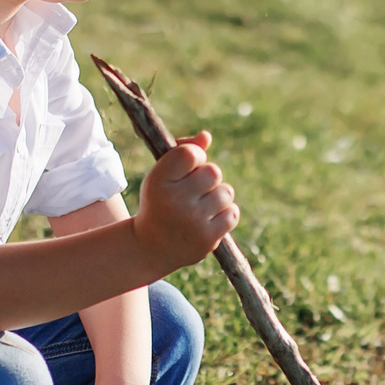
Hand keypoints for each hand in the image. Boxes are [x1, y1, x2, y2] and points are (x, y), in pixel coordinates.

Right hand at [132, 130, 237, 271]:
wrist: (151, 248)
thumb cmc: (160, 202)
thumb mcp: (161, 176)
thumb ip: (182, 152)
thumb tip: (206, 136)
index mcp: (158, 181)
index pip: (191, 153)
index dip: (196, 157)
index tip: (189, 167)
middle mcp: (174, 200)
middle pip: (213, 171)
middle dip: (208, 178)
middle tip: (196, 189)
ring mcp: (192, 221)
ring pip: (226, 192)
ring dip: (219, 196)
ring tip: (202, 206)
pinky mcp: (207, 238)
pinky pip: (232, 213)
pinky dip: (226, 214)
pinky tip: (210, 218)